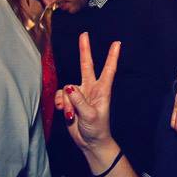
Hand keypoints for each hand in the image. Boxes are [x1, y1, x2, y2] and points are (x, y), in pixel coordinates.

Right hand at [56, 32, 119, 160]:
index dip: (112, 56)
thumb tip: (69, 88)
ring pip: (66, 88)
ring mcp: (79, 94)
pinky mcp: (69, 101)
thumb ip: (79, 101)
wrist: (90, 142)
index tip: (117, 43)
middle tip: (84, 34)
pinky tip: (65, 113)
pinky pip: (60, 96)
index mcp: (102, 90)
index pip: (108, 70)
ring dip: (65, 101)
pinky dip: (60, 104)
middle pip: (86, 65)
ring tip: (72, 114)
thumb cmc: (97, 129)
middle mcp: (91, 88)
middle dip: (84, 50)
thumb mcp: (91, 115)